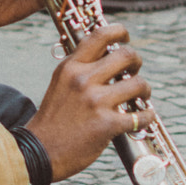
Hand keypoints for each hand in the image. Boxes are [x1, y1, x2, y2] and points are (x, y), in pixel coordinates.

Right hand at [24, 26, 146, 180]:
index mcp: (70, 67)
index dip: (119, 32)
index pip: (100, 35)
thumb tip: (107, 55)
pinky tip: (144, 117)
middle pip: (126, 55)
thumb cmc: (52, 120)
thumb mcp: (60, 84)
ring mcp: (95, 101)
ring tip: (141, 96)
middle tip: (136, 70)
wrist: (38, 152)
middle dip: (137, 61)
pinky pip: (140, 115)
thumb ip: (80, 68)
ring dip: (145, 90)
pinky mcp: (107, 124)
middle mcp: (83, 79)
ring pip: (138, 84)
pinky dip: (147, 116)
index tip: (126, 38)